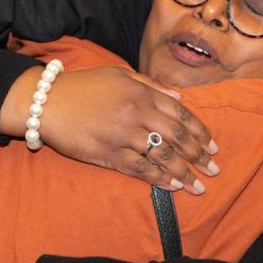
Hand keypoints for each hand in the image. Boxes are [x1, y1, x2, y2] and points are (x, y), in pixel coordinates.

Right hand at [2, 66, 218, 193]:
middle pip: (177, 138)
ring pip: (162, 158)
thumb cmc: (83, 87)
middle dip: (199, 155)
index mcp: (142, 94)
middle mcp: (137, 115)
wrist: (47, 102)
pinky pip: (140, 170)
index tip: (213, 146)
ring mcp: (124, 137)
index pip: (181, 114)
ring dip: (184, 174)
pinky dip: (159, 179)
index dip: (199, 132)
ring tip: (199, 186)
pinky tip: (173, 187)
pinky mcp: (109, 155)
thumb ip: (151, 85)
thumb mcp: (119, 75)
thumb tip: (180, 97)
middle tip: (214, 170)